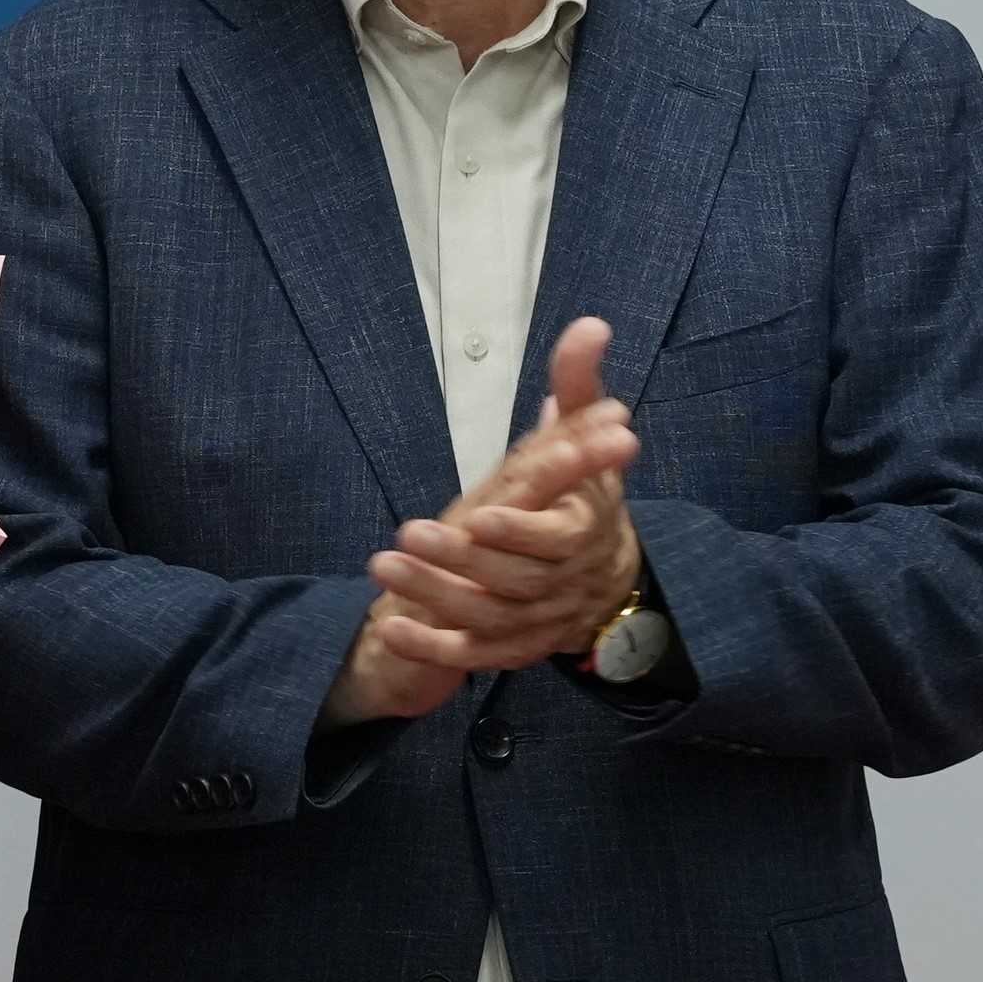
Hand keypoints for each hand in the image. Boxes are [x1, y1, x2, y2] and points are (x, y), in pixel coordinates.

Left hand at [324, 317, 643, 721]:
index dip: (520, 530)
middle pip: (514, 580)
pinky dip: (436, 649)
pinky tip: (393, 630)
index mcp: (587, 529)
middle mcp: (569, 581)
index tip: (479, 516)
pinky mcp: (516, 646)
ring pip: (489, 618)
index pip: (559, 539)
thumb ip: (578, 383)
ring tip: (383, 566)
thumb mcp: (581, 431)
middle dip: (459, 560)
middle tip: (406, 534)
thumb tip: (589, 326)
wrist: (599, 568)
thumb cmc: (581, 488)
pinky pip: (477, 655)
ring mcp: (542, 619)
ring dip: (435, 598)